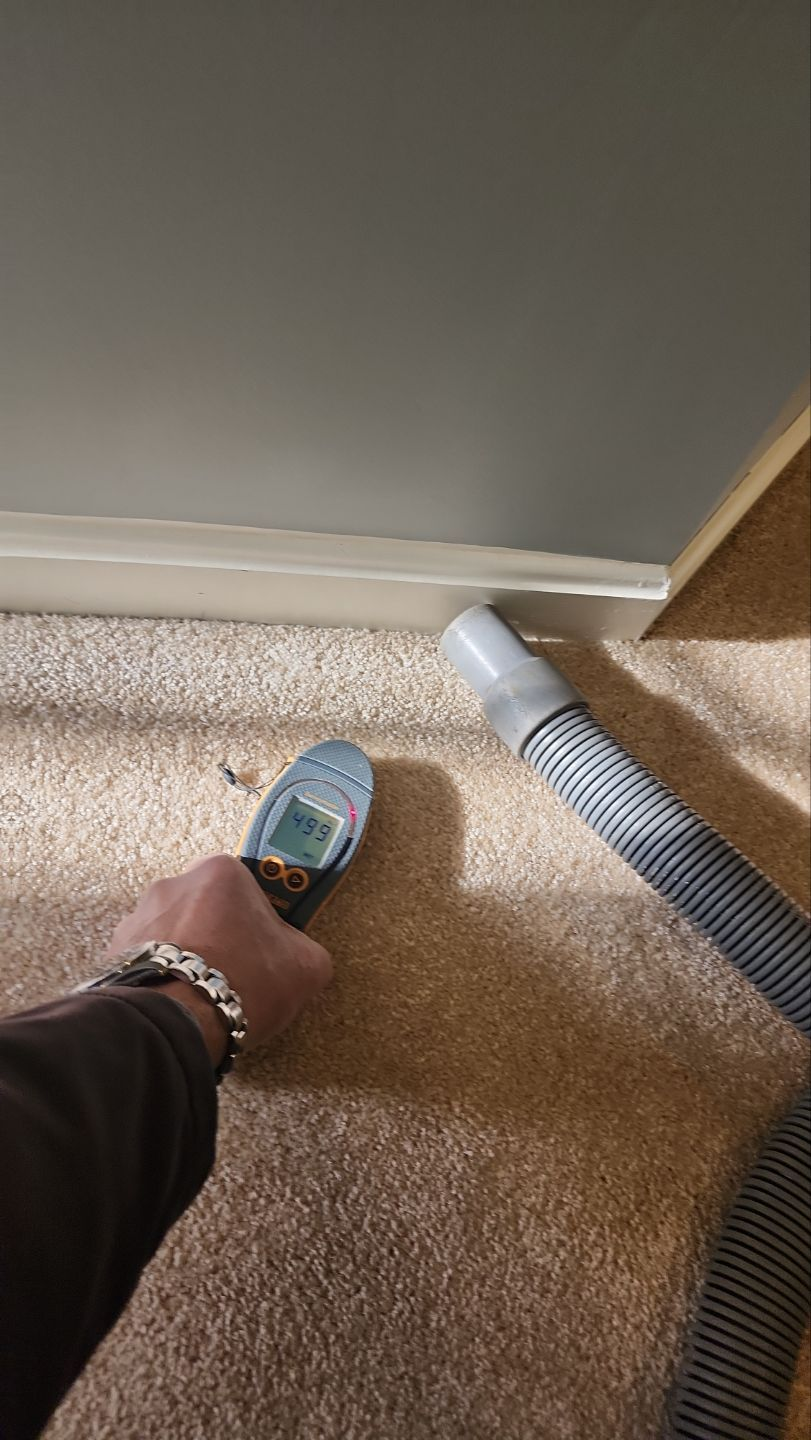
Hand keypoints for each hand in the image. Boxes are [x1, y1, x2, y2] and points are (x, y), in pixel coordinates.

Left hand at [105, 855, 332, 1061]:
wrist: (177, 1022)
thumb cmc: (242, 982)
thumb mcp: (305, 967)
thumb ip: (308, 951)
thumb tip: (301, 957)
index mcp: (221, 872)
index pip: (246, 887)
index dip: (258, 920)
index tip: (264, 946)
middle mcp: (174, 883)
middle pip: (206, 908)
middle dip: (219, 935)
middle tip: (237, 972)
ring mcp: (139, 916)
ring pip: (173, 933)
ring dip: (186, 955)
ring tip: (204, 994)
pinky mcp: (114, 951)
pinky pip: (146, 961)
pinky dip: (160, 977)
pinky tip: (178, 1002)